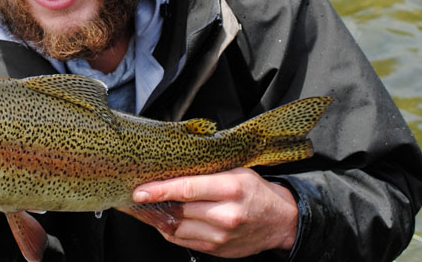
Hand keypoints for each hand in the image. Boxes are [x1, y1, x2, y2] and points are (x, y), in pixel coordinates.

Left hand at [132, 168, 297, 257]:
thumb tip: (170, 170)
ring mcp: (221, 236)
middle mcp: (226, 214)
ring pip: (178, 228)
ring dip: (160, 218)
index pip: (187, 189)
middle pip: (179, 209)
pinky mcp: (218, 250)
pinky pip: (184, 241)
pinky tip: (166, 220)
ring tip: (149, 208)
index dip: (159, 190)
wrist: (281, 221)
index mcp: (230, 188)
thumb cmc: (256, 192)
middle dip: (156, 203)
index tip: (140, 191)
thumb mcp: (235, 172)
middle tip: (141, 196)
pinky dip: (171, 231)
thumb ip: (206, 172)